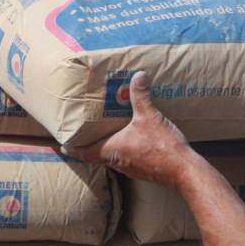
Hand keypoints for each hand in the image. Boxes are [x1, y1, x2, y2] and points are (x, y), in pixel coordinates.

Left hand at [62, 71, 197, 189]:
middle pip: (94, 155)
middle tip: (82, 131)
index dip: (71, 148)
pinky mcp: (142, 169)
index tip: (61, 144)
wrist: (183, 170)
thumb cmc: (162, 146)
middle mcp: (116, 162)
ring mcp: (129, 167)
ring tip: (104, 131)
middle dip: (87, 144)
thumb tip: (138, 75)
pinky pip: (125, 158)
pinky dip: (121, 149)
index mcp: (111, 151)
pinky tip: (130, 138)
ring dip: (105, 146)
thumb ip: (141, 96)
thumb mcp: (149, 116)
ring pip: (110, 157)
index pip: (82, 153)